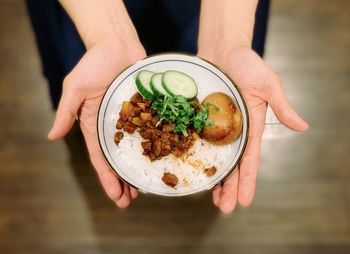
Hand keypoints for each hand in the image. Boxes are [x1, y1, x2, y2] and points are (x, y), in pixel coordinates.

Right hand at [48, 39, 145, 207]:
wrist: (117, 45)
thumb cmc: (94, 63)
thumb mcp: (75, 87)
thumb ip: (66, 112)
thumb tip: (52, 137)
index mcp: (95, 125)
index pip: (100, 157)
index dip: (107, 177)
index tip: (116, 196)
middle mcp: (113, 127)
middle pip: (118, 159)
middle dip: (122, 181)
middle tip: (130, 202)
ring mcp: (131, 120)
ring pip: (136, 150)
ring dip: (139, 169)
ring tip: (144, 190)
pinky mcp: (147, 110)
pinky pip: (152, 131)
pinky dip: (155, 147)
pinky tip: (161, 160)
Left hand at [198, 46, 308, 212]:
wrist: (222, 49)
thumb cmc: (247, 64)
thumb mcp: (268, 84)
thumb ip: (282, 106)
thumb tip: (303, 126)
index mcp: (250, 127)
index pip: (250, 159)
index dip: (248, 180)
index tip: (245, 200)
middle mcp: (233, 131)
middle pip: (232, 165)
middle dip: (230, 187)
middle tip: (225, 209)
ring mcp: (215, 127)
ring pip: (214, 158)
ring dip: (214, 179)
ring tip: (211, 199)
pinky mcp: (199, 118)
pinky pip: (195, 140)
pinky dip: (194, 156)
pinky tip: (191, 170)